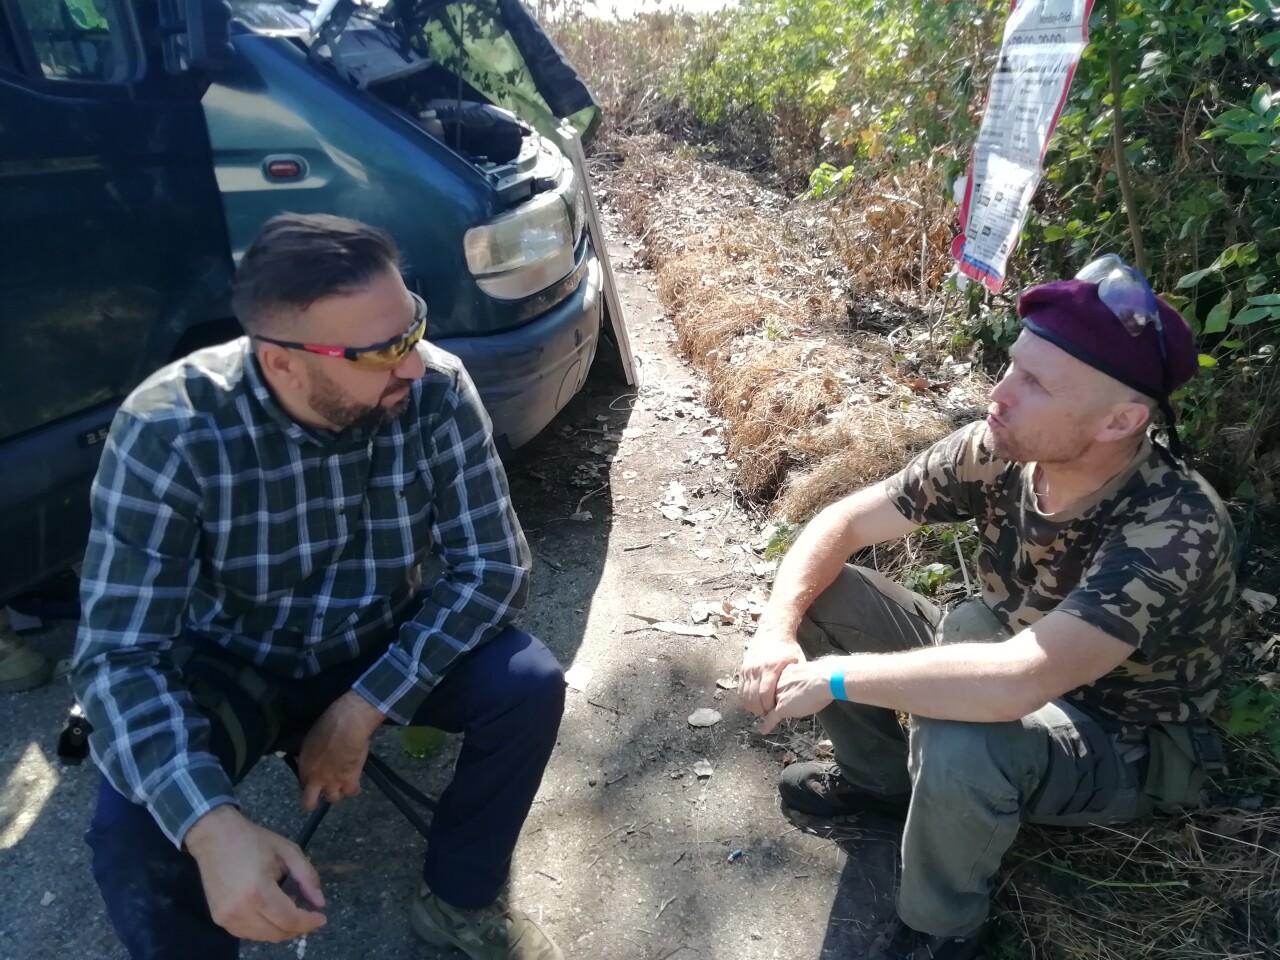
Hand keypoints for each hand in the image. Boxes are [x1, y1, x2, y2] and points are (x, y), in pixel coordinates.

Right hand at [184, 806, 326, 941]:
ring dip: (281, 930)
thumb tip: (320, 902)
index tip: (322, 918)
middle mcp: (240, 911)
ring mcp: (226, 918)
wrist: (214, 837)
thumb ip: (307, 877)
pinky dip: (264, 929)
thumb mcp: (287, 851)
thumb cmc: (253, 840)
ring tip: (290, 911)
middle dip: (298, 929)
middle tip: (309, 916)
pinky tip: (271, 913)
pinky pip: (247, 934)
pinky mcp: (218, 919)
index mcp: (258, 892)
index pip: (289, 920)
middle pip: (276, 934)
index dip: (309, 923)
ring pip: (262, 937)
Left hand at [297, 691, 384, 811]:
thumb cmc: (327, 726)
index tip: (314, 778)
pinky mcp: (350, 781)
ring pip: (333, 799)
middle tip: (320, 795)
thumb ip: (310, 756)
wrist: (347, 726)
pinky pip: (352, 792)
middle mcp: (316, 779)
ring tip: (342, 782)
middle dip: (313, 802)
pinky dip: (353, 788)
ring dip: (336, 792)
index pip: (302, 784)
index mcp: (304, 767)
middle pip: (309, 803)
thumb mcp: (310, 741)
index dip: (309, 782)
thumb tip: (314, 760)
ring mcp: (333, 783)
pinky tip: (355, 782)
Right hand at [738, 623, 804, 717]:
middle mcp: (757, 669)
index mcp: (771, 668)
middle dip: (759, 710)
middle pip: (753, 697)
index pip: (765, 694)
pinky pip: (740, 688)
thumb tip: (807, 692)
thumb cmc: (787, 648)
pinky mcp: (743, 668)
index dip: (768, 707)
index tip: (773, 713)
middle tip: (766, 715)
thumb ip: (798, 677)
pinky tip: (752, 703)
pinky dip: (744, 699)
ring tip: (760, 711)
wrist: (772, 631)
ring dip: (751, 706)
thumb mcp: (797, 661)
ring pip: (744, 694)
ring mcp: (748, 668)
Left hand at [759, 660, 836, 734]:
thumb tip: (805, 686)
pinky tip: (764, 730)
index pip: (775, 684)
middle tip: (777, 707)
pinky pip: (771, 718)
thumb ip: (799, 681)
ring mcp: (777, 696)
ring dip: (769, 712)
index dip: (777, 692)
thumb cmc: (821, 679)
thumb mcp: (806, 677)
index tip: (781, 696)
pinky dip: (767, 725)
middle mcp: (776, 683)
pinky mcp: (780, 708)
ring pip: (770, 706)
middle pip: (770, 695)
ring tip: (770, 719)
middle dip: (773, 701)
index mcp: (782, 672)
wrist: (822, 682)